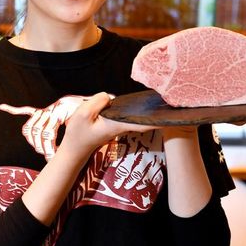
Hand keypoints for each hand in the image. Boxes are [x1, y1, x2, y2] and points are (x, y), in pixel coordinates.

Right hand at [0, 92, 156, 160]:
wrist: (74, 149)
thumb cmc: (78, 134)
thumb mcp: (83, 113)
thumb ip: (98, 101)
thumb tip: (110, 96)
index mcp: (117, 124)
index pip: (141, 122)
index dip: (156, 119)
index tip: (170, 115)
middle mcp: (121, 126)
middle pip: (143, 118)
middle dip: (156, 112)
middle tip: (171, 102)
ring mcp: (118, 126)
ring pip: (135, 116)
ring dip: (147, 110)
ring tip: (160, 99)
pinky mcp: (113, 124)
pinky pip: (127, 115)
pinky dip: (135, 110)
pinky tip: (140, 103)